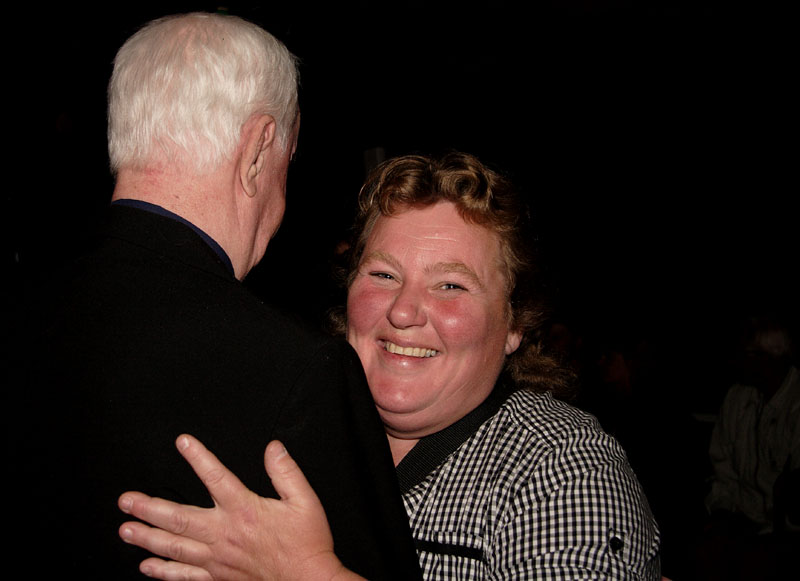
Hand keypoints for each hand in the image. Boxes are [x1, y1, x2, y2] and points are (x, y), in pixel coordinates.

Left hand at [118, 434, 361, 579]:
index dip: (198, 457)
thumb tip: (273, 448)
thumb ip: (286, 472)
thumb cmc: (307, 543)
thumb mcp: (305, 501)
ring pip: (175, 547)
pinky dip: (164, 571)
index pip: (215, 477)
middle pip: (179, 518)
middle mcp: (225, 534)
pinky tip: (147, 566)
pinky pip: (185, 575)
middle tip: (126, 501)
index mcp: (244, 510)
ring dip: (147, 537)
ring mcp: (218, 558)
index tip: (182, 442)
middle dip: (149, 508)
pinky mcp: (219, 576)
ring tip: (126, 530)